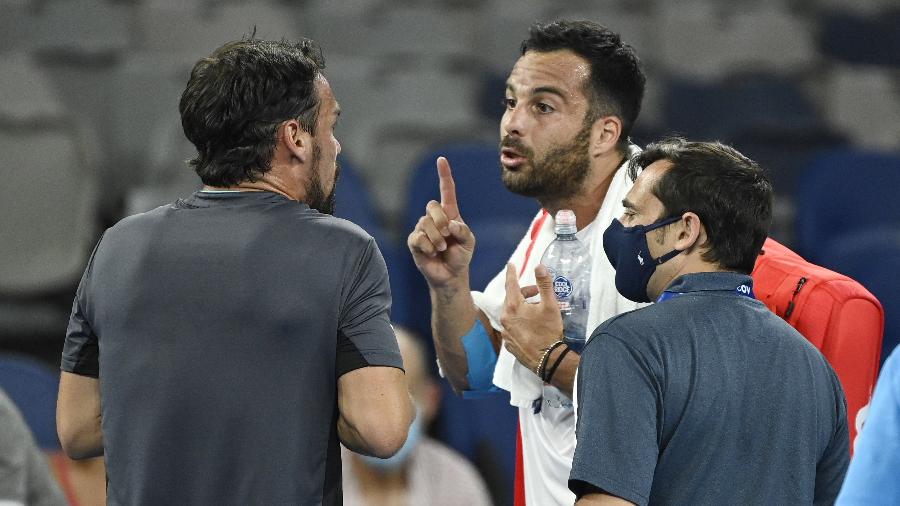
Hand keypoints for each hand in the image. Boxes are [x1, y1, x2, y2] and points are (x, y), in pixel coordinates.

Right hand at [407, 157, 474, 287]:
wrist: (451, 275)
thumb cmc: (461, 256)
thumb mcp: (469, 243)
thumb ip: (463, 231)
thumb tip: (449, 225)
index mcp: (450, 214)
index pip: (447, 191)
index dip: (444, 175)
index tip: (441, 159)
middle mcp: (434, 218)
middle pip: (432, 206)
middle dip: (442, 221)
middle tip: (448, 236)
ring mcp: (422, 229)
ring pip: (425, 223)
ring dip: (436, 238)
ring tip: (441, 248)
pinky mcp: (414, 241)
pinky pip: (418, 237)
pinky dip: (428, 246)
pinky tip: (431, 252)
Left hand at [500, 263, 564, 372]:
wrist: (548, 360)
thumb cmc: (549, 331)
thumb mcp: (550, 305)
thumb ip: (544, 284)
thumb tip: (539, 266)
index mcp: (513, 306)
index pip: (511, 284)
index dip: (512, 273)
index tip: (511, 264)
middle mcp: (505, 318)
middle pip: (511, 299)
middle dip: (523, 293)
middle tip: (537, 292)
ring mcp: (505, 332)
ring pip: (511, 313)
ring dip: (521, 308)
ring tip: (536, 309)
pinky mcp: (508, 343)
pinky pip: (512, 327)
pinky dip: (519, 322)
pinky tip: (531, 325)